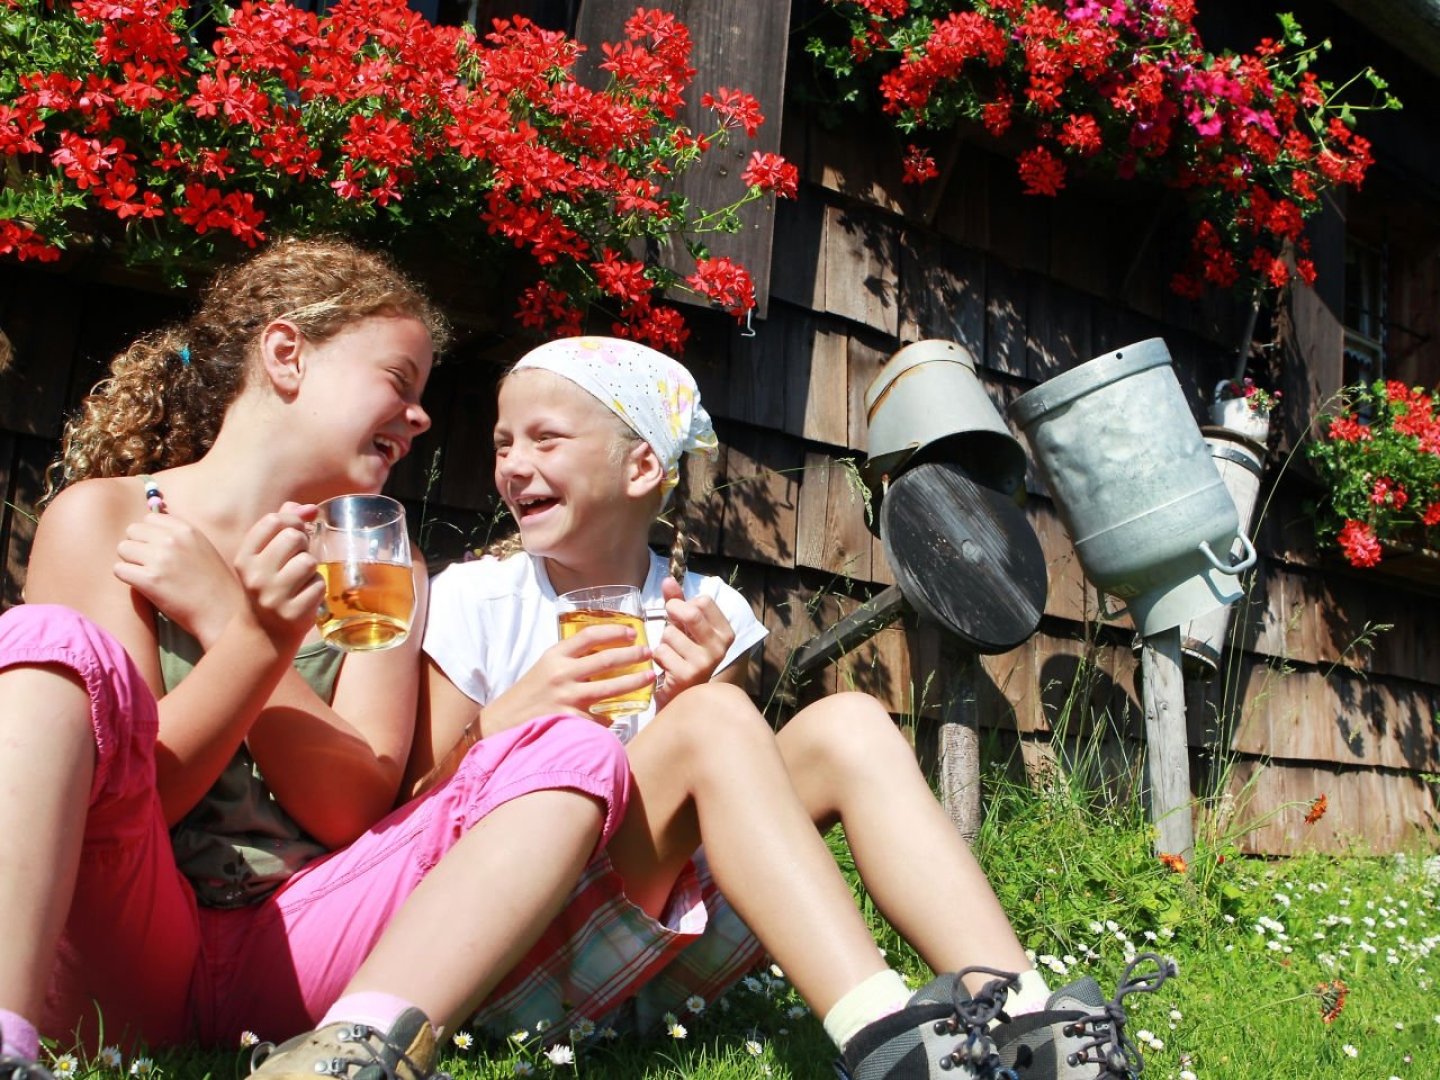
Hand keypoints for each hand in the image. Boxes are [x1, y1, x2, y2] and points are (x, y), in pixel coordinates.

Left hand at [113, 511, 243, 646]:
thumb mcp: (203, 549)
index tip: (156, 548)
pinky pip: (119, 570)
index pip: (149, 518)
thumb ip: (180, 537)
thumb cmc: (214, 584)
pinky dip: (127, 578)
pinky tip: (143, 586)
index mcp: (187, 530)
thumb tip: (149, 531)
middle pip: (132, 531)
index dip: (149, 534)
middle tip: (149, 563)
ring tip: (147, 575)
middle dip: (137, 546)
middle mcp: (172, 540)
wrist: (223, 612)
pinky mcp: (150, 580)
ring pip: (123, 549)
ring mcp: (160, 559)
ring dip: (131, 562)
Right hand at [231, 502, 324, 650]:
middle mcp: (255, 576)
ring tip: (300, 580)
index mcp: (244, 558)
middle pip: (294, 537)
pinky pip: (319, 584)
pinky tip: (304, 596)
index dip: (292, 520)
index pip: (272, 521)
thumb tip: (310, 507)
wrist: (264, 633)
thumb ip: (283, 527)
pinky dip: (317, 587)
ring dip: (312, 568)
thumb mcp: (265, 557)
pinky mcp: (293, 612)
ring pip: (309, 561)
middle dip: (303, 544)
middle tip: (297, 559)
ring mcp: (273, 596)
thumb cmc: (269, 586)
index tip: (297, 530)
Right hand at [485, 623, 653, 733]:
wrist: (504, 722)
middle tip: (649, 653)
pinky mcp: (571, 721)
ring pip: (611, 687)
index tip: (631, 632)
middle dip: (633, 655)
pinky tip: (623, 714)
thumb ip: (570, 658)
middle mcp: (562, 674)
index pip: (590, 635)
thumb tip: (604, 650)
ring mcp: (568, 698)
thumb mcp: (545, 666)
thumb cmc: (529, 693)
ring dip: (634, 682)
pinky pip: (601, 717)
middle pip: (607, 659)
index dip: (614, 631)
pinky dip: (612, 716)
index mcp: (555, 655)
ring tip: (648, 677)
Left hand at [651, 575, 734, 708]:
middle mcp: (720, 648)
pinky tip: (666, 666)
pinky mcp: (686, 676)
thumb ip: (678, 601)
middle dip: (673, 613)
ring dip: (663, 641)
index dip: (685, 604)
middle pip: (691, 613)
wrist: (682, 695)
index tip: (682, 615)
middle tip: (669, 623)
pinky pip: (661, 651)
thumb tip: (667, 579)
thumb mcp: (684, 626)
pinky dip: (658, 656)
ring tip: (671, 653)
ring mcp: (704, 663)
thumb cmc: (684, 655)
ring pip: (670, 633)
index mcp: (725, 633)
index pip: (704, 601)